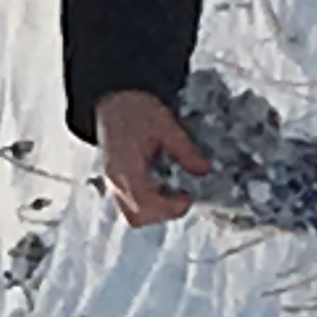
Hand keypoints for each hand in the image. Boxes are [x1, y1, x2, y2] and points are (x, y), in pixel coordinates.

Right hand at [94, 90, 206, 226]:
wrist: (113, 99)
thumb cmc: (136, 108)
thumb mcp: (165, 124)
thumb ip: (185, 149)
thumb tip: (204, 169)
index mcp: (125, 167)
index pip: (144, 204)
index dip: (169, 207)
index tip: (188, 196)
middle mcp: (115, 180)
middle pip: (137, 217)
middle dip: (164, 212)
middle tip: (183, 196)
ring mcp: (112, 182)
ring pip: (132, 214)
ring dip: (156, 210)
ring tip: (174, 191)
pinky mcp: (116, 181)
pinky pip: (130, 204)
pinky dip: (149, 202)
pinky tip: (163, 185)